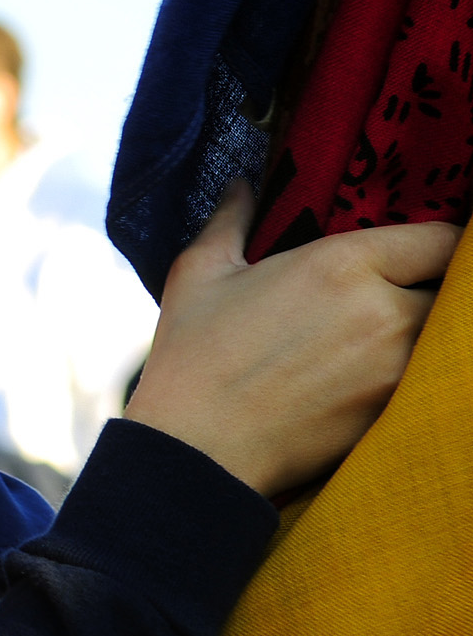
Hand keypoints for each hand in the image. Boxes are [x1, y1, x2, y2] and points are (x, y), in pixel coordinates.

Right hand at [124, 180, 460, 495]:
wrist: (194, 449)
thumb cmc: (190, 358)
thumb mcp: (198, 275)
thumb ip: (231, 221)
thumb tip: (241, 185)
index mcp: (342, 264)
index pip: (444, 239)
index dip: (440, 245)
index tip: (423, 254)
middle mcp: (384, 310)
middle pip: (455, 290)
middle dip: (435, 291)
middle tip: (404, 297)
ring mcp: (396, 367)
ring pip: (448, 337)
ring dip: (430, 334)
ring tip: (388, 339)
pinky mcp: (395, 412)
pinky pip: (430, 380)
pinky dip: (419, 374)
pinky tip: (377, 377)